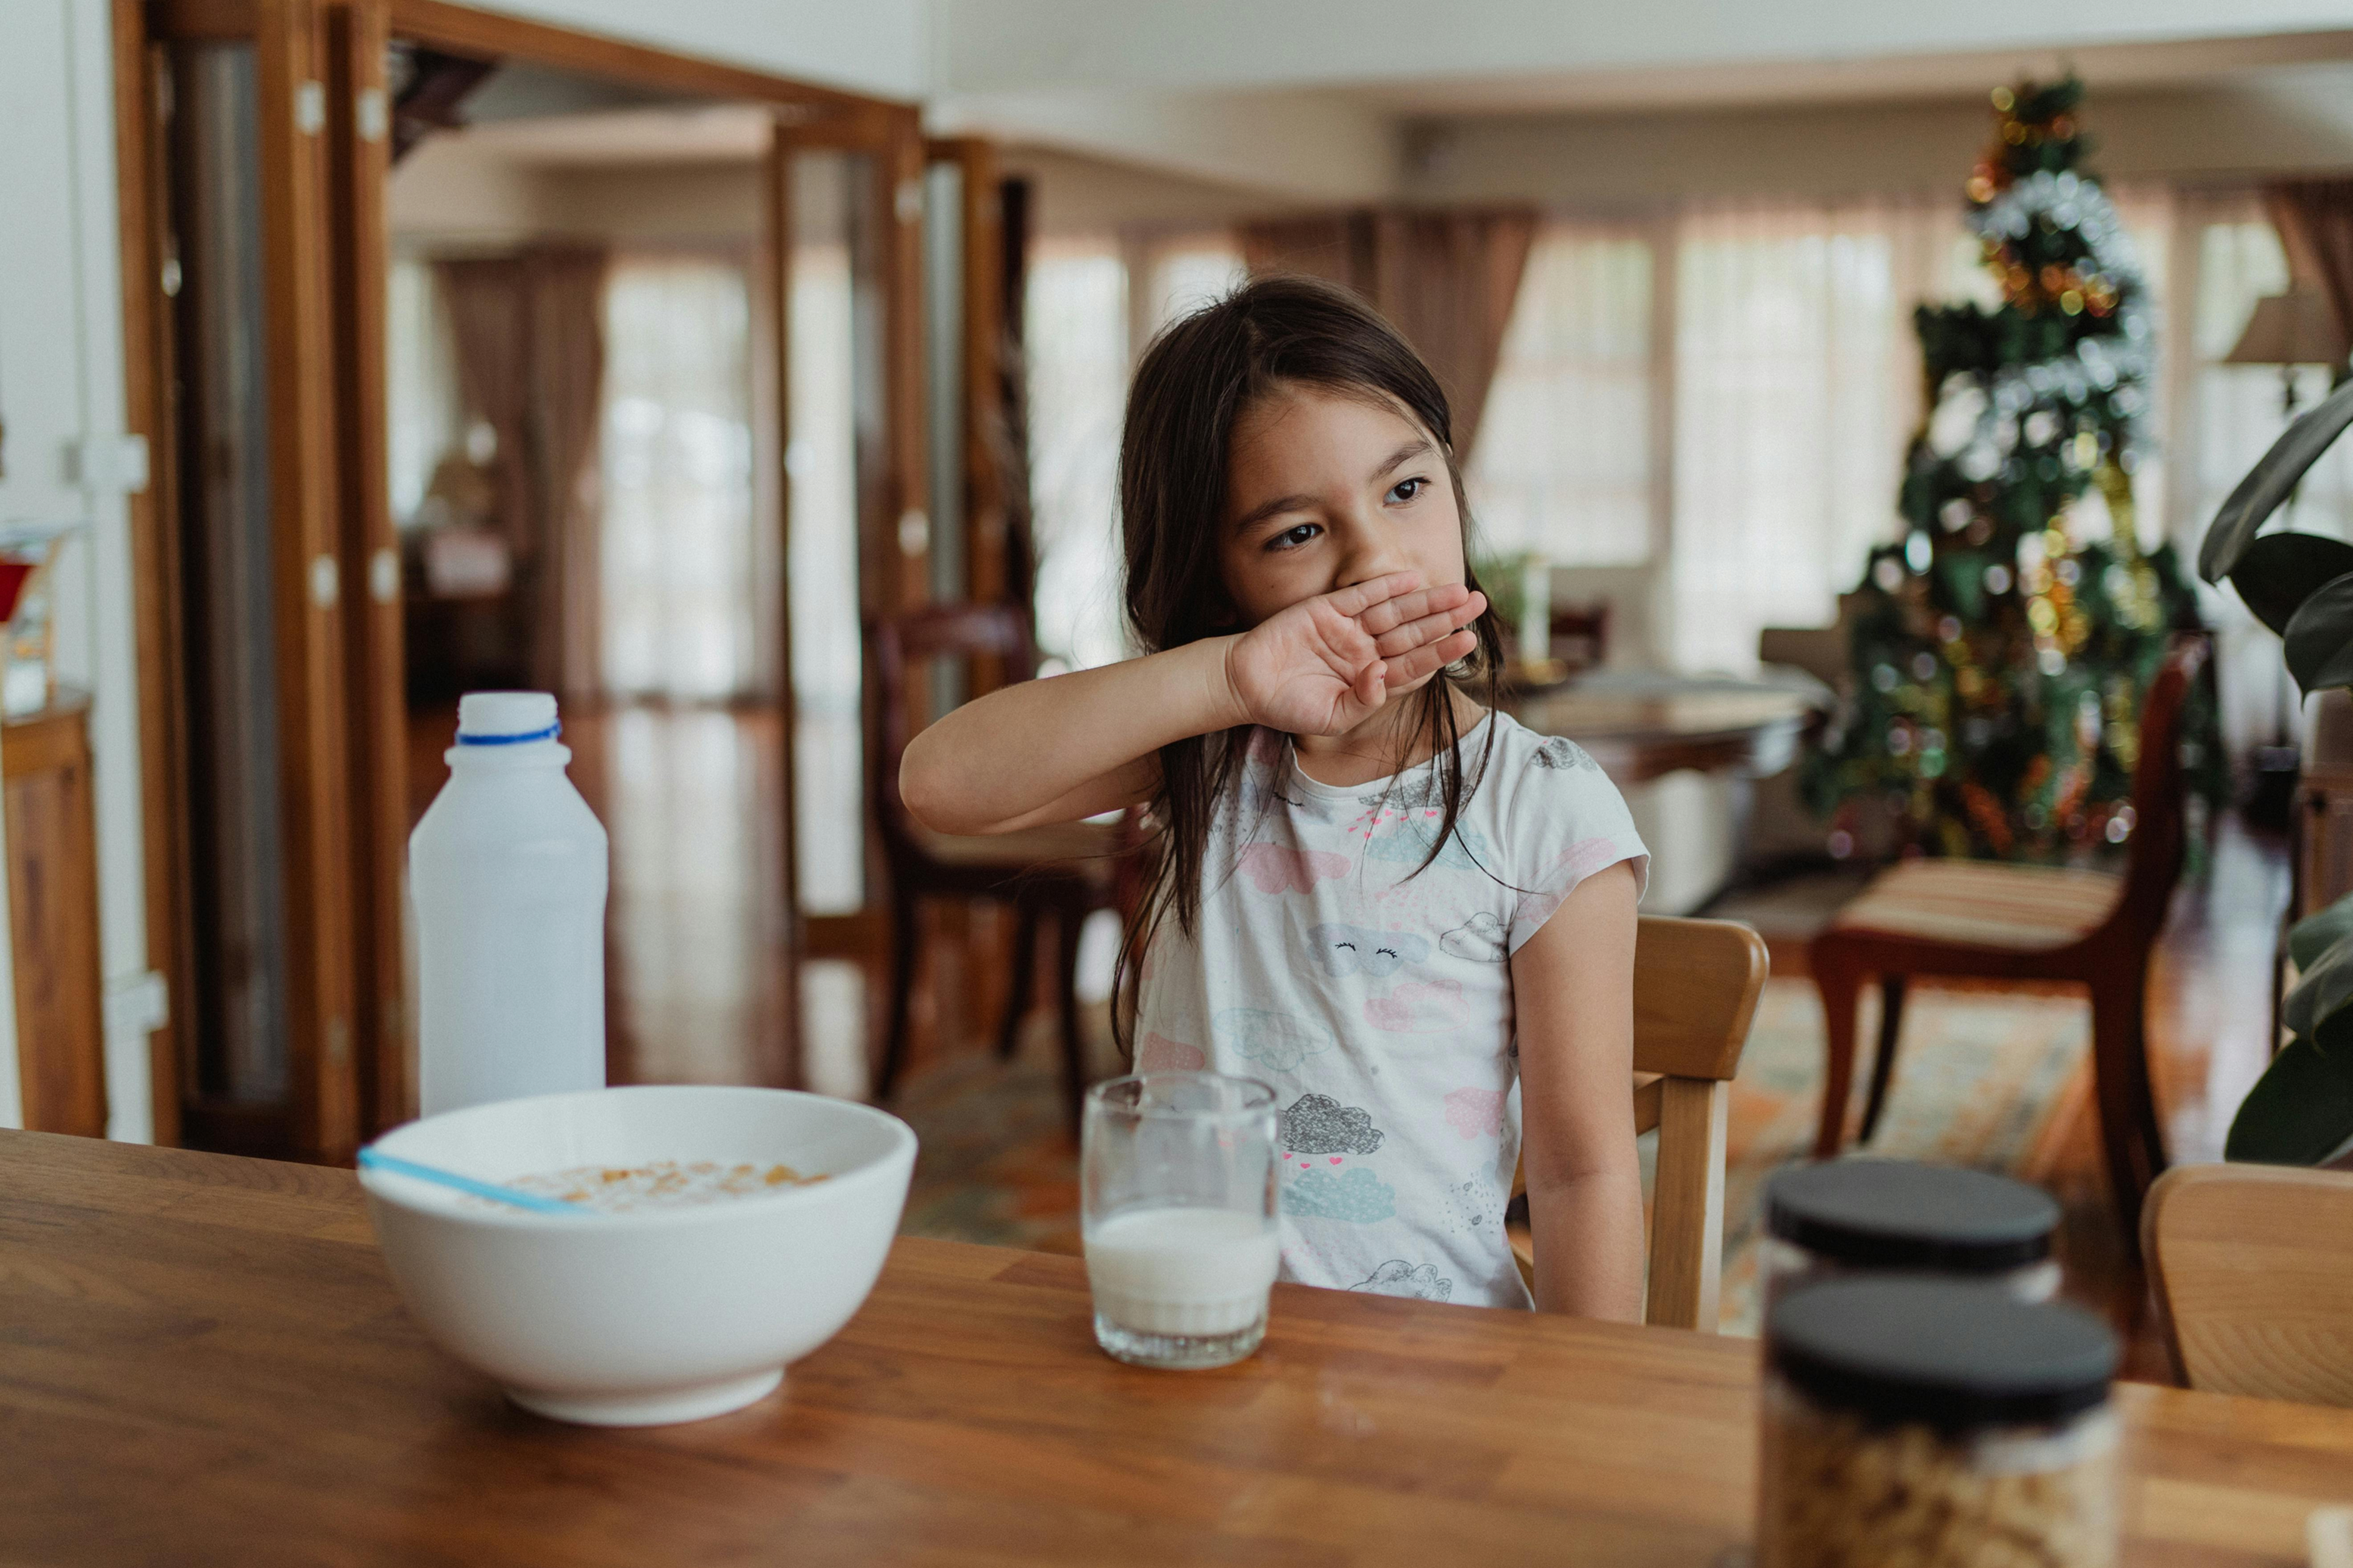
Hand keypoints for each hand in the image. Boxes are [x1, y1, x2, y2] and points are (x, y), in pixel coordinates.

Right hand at [1221, 572, 1486, 736]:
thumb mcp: (1331, 716)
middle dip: (1447, 618)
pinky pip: (1363, 596)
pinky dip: (1386, 587)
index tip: (1468, 639)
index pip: (1415, 663)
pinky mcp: (1328, 610)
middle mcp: (1366, 652)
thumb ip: (1363, 700)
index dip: (1442, 651)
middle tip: (1478, 603)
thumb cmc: (1289, 706)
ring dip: (1426, 601)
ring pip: (1396, 612)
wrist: (1246, 684)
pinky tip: (1413, 579)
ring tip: (1458, 591)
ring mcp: (1349, 630)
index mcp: (1372, 680)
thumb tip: (1384, 675)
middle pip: (1414, 632)